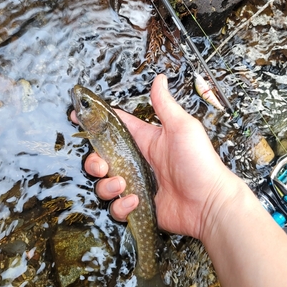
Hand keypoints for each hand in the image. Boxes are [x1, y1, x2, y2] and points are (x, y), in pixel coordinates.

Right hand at [72, 74, 244, 240]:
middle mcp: (138, 162)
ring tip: (123, 186)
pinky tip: (136, 202)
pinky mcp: (139, 207)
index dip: (96, 120)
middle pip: (102, 158)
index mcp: (146, 140)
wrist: (210, 203)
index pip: (115, 126)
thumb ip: (165, 105)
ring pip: (105, 184)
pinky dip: (122, 206)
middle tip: (103, 166)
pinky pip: (117, 207)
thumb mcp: (182, 128)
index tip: (76, 115)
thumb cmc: (200, 163)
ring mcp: (137, 185)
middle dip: (95, 161)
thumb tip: (160, 78)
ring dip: (108, 186)